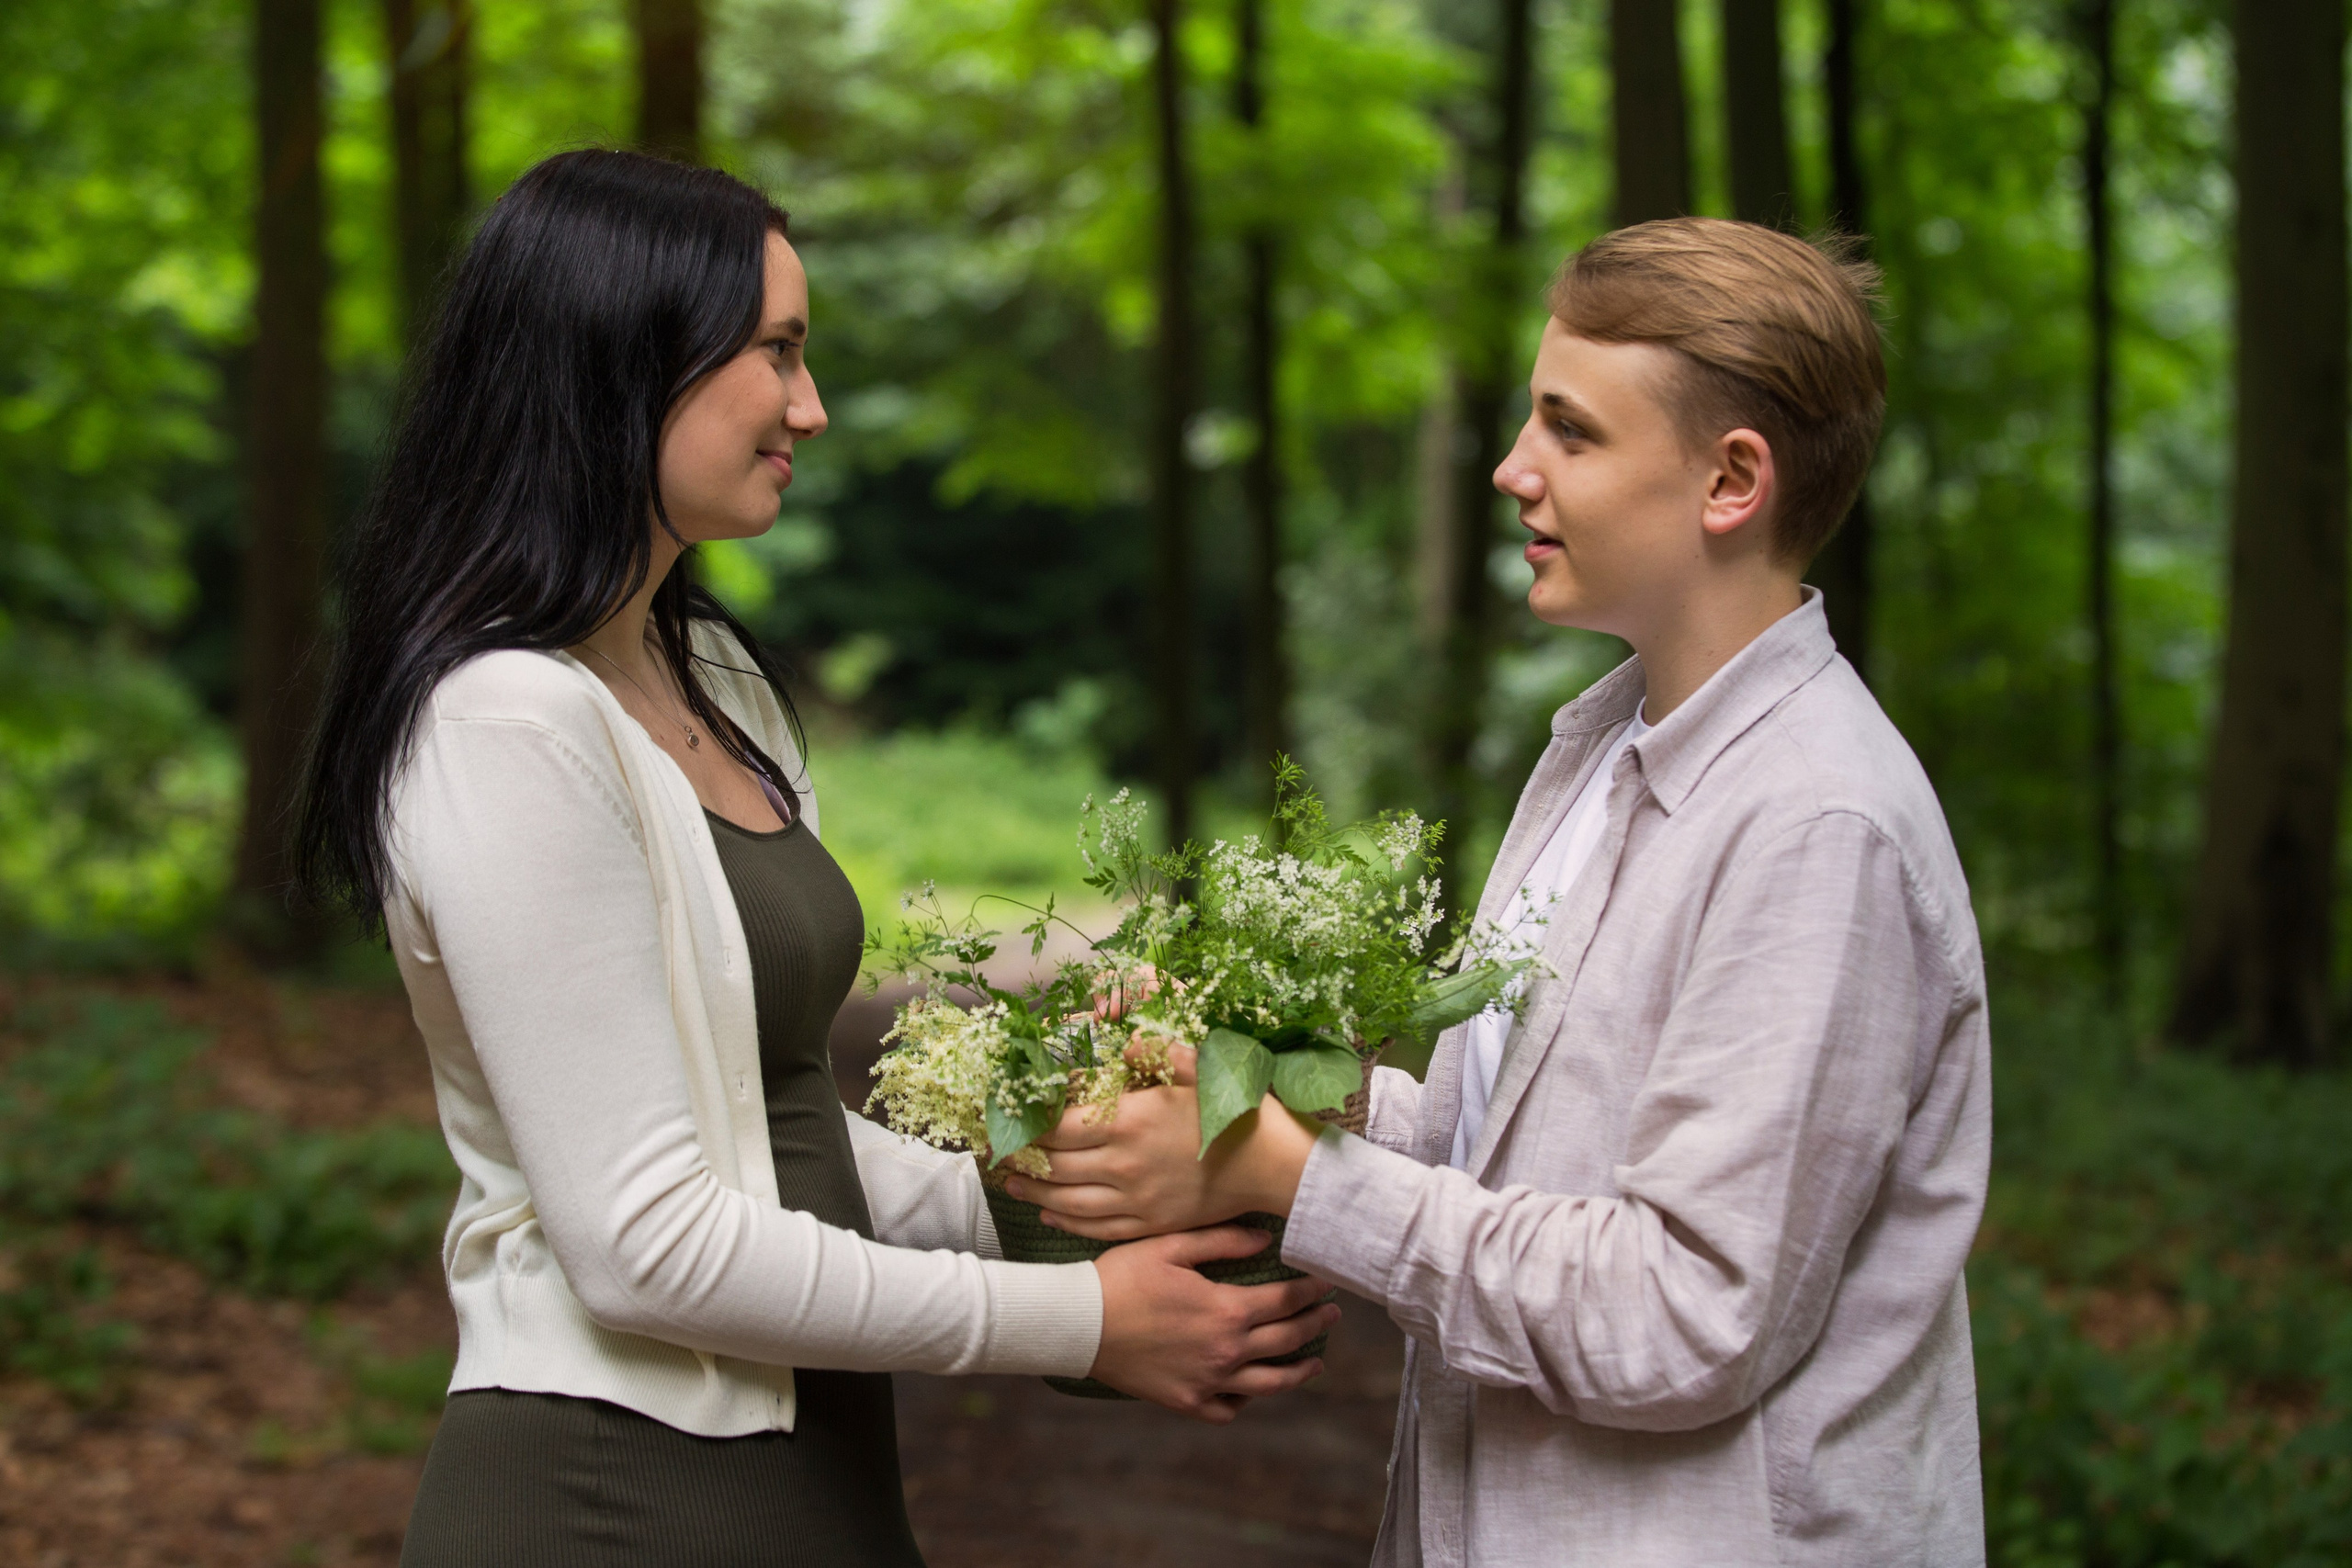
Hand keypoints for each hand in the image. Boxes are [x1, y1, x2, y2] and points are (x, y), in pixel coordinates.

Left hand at [1010, 1044, 1322, 1239]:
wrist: (1274, 1167)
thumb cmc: (1237, 1110)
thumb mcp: (1199, 1065)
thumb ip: (1155, 1049)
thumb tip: (1119, 1037)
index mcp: (1130, 1121)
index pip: (1059, 1125)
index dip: (1027, 1123)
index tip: (1006, 1118)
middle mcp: (1124, 1165)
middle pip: (1054, 1165)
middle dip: (1019, 1158)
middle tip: (994, 1151)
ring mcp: (1136, 1200)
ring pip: (1067, 1201)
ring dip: (1033, 1193)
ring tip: (1010, 1183)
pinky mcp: (1150, 1224)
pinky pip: (1095, 1227)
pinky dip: (1065, 1221)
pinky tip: (1050, 1214)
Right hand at [1087, 1226, 1338, 1421]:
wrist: (1079, 1324)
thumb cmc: (1121, 1277)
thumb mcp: (1171, 1246)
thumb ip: (1223, 1241)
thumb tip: (1265, 1239)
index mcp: (1226, 1311)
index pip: (1285, 1300)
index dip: (1310, 1290)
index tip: (1325, 1282)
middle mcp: (1226, 1352)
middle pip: (1287, 1341)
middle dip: (1315, 1325)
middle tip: (1331, 1315)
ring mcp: (1208, 1381)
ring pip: (1269, 1384)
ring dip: (1299, 1372)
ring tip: (1315, 1362)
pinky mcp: (1187, 1402)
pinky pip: (1229, 1409)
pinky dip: (1247, 1400)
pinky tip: (1253, 1388)